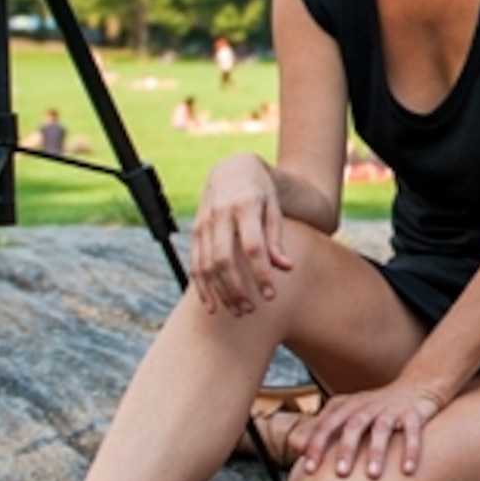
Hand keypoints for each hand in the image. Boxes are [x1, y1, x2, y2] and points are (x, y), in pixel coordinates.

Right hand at [189, 154, 291, 316]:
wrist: (231, 169)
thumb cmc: (260, 191)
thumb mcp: (274, 208)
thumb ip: (276, 238)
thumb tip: (285, 267)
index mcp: (244, 205)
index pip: (252, 246)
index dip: (260, 273)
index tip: (270, 295)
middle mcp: (219, 214)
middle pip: (224, 259)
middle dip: (236, 288)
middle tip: (252, 309)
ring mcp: (203, 223)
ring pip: (206, 265)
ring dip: (220, 292)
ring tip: (238, 311)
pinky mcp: (194, 232)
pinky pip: (194, 263)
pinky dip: (201, 287)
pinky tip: (212, 306)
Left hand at [293, 381, 447, 480]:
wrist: (417, 384)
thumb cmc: (376, 406)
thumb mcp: (349, 410)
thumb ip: (326, 425)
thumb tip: (298, 447)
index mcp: (349, 406)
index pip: (328, 424)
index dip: (317, 445)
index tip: (308, 469)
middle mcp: (368, 406)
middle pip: (353, 426)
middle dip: (346, 449)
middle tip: (340, 474)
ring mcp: (391, 409)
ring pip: (382, 429)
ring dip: (376, 451)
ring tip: (372, 475)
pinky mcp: (414, 413)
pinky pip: (413, 431)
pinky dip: (411, 450)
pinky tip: (408, 470)